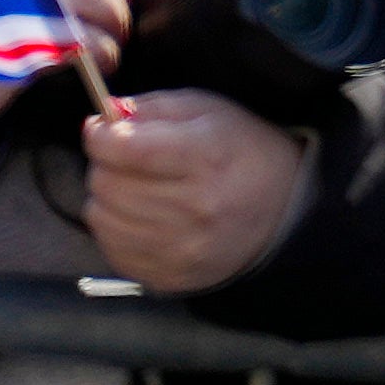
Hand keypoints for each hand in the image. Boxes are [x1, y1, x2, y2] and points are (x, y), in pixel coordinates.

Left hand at [82, 89, 314, 296]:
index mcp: (209, 157)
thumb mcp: (210, 111)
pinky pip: (110, 248)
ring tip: (139, 190)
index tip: (104, 131)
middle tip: (131, 162)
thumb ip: (152, 109)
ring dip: (110, 199)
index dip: (102, 136)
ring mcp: (181, 247)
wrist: (283, 211)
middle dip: (109, 166)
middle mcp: (196, 207)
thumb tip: (100, 121)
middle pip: (106, 182)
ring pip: (101, 217)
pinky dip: (117, 229)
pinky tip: (144, 218)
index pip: (125, 148)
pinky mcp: (168, 275)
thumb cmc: (243, 152)